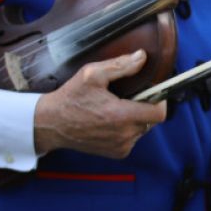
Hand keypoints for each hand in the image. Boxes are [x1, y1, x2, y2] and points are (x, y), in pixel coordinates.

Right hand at [33, 50, 166, 157]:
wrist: (50, 124)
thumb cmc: (70, 98)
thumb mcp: (92, 74)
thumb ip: (120, 65)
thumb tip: (142, 57)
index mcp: (121, 116)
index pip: (160, 113)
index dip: (160, 99)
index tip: (152, 90)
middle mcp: (124, 135)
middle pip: (152, 119)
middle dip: (145, 106)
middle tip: (128, 96)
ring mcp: (121, 147)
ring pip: (143, 128)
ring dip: (136, 117)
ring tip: (117, 108)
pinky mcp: (116, 153)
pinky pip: (133, 138)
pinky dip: (128, 128)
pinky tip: (112, 120)